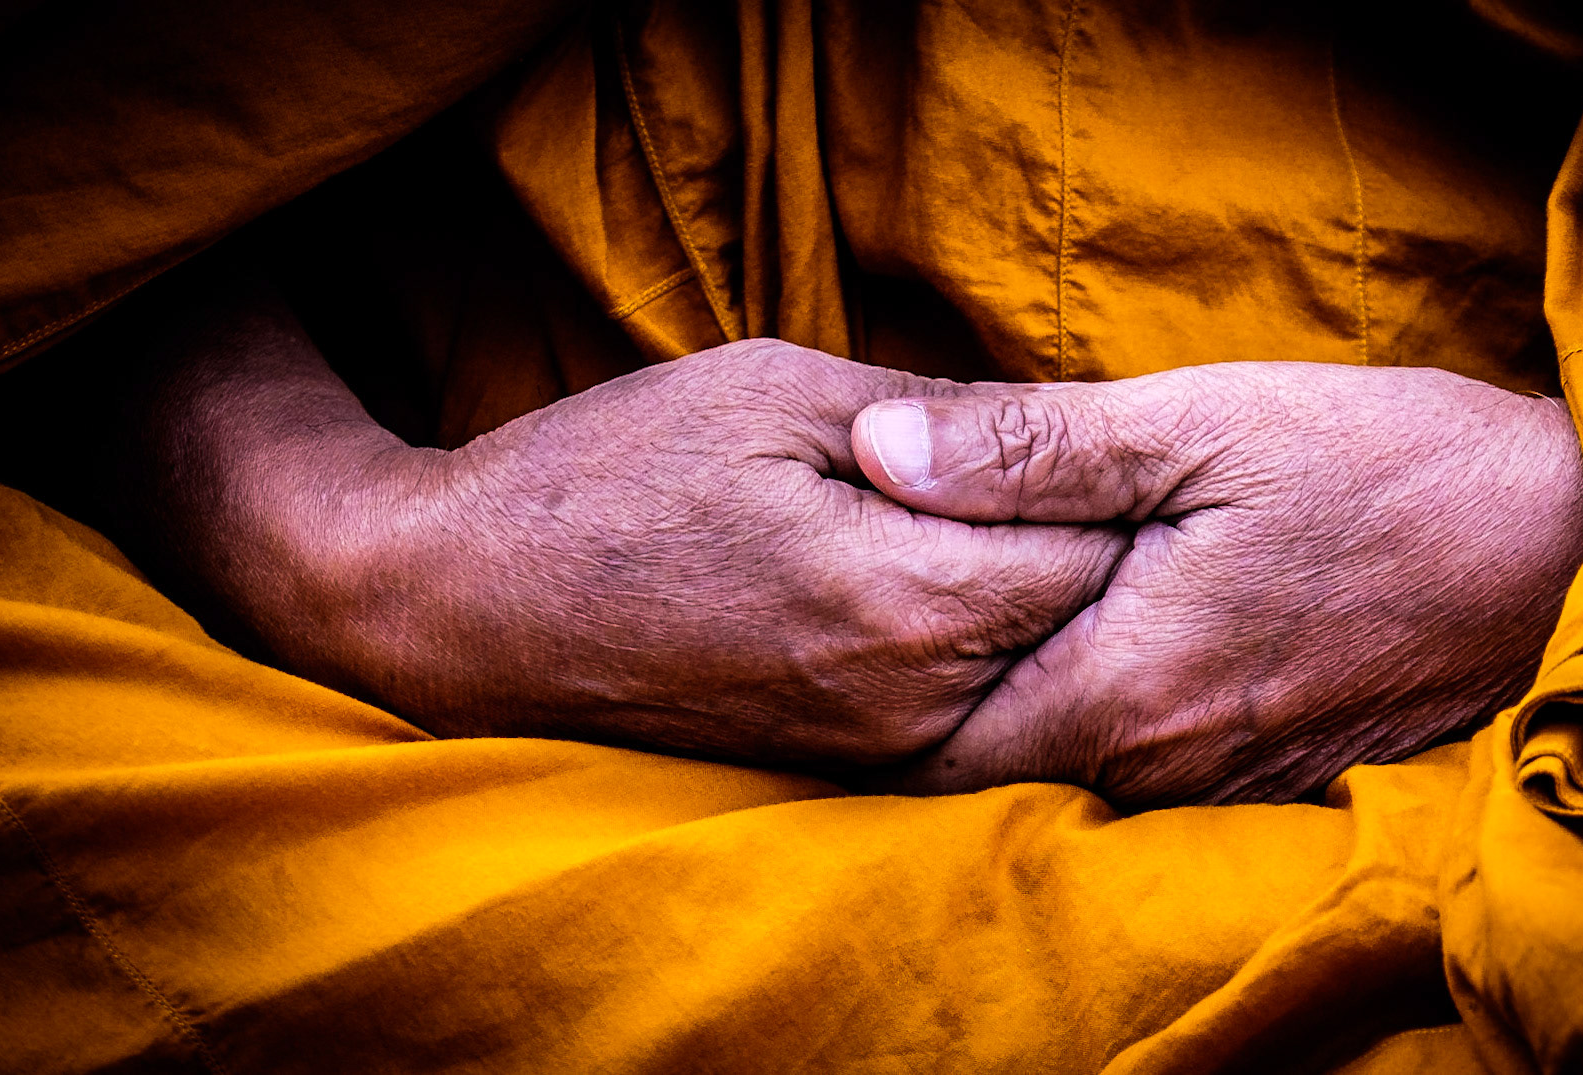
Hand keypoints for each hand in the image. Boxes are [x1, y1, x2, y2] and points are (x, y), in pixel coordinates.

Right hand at [267, 338, 1127, 767]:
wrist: (465, 608)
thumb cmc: (610, 476)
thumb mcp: (774, 392)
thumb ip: (935, 416)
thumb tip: (1062, 420)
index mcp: (905, 600)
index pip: (1096, 549)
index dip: (1117, 481)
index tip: (1115, 432)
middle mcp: (911, 704)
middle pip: (1083, 623)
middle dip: (1097, 540)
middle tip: (1089, 466)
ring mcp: (878, 752)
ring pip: (1033, 675)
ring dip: (1044, 600)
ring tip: (1018, 515)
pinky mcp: (843, 768)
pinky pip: (967, 711)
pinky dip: (987, 648)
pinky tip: (949, 581)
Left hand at [851, 362, 1582, 807]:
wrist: (1565, 541)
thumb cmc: (1385, 467)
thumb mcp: (1199, 424)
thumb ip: (1030, 451)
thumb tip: (876, 455)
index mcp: (1121, 687)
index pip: (931, 743)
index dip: (870, 686)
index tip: (845, 612)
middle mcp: (1160, 766)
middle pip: (985, 766)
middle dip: (926, 697)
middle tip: (891, 599)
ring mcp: (1219, 784)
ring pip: (1059, 768)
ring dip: (1008, 698)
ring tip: (977, 605)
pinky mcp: (1268, 774)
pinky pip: (1138, 766)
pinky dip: (1091, 709)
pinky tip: (1097, 631)